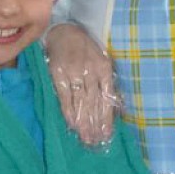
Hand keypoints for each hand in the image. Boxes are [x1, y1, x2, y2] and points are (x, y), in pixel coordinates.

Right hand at [46, 23, 118, 147]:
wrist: (64, 32)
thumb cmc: (86, 49)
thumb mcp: (102, 60)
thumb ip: (107, 82)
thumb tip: (115, 106)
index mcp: (104, 68)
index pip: (107, 97)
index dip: (107, 117)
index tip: (107, 134)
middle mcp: (90, 72)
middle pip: (94, 103)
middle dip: (95, 124)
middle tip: (96, 141)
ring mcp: (74, 73)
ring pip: (81, 102)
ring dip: (83, 122)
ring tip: (85, 138)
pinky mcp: (59, 75)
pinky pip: (65, 97)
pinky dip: (69, 112)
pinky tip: (72, 124)